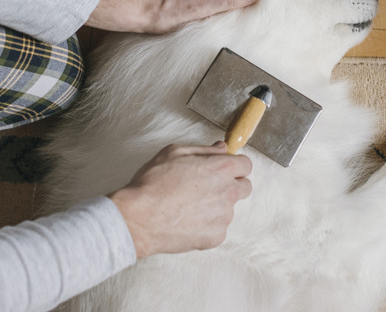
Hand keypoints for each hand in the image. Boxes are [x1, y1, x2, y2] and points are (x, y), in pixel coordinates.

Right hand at [108, 142, 252, 258]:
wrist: (139, 218)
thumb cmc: (152, 184)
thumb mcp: (174, 153)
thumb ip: (204, 150)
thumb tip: (221, 148)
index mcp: (221, 168)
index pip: (246, 165)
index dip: (235, 166)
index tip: (224, 169)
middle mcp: (228, 192)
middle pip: (245, 187)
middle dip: (232, 185)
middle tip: (208, 188)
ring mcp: (224, 217)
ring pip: (229, 209)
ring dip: (216, 207)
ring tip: (189, 207)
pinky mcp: (216, 237)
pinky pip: (218, 229)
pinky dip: (207, 226)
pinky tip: (187, 222)